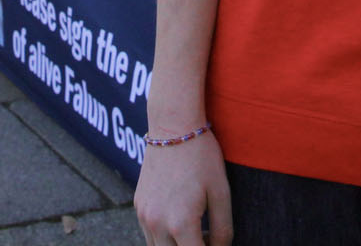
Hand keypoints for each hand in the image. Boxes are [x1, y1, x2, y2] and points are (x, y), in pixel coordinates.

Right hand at [136, 131, 232, 245]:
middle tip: (207, 238)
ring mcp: (144, 216)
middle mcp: (157, 224)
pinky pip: (149, 234)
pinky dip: (163, 237)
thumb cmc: (202, 157)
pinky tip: (181, 219)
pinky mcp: (137, 206)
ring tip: (195, 231)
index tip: (216, 244)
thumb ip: (222, 228)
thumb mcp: (221, 192)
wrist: (173, 126)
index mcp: (180, 223)